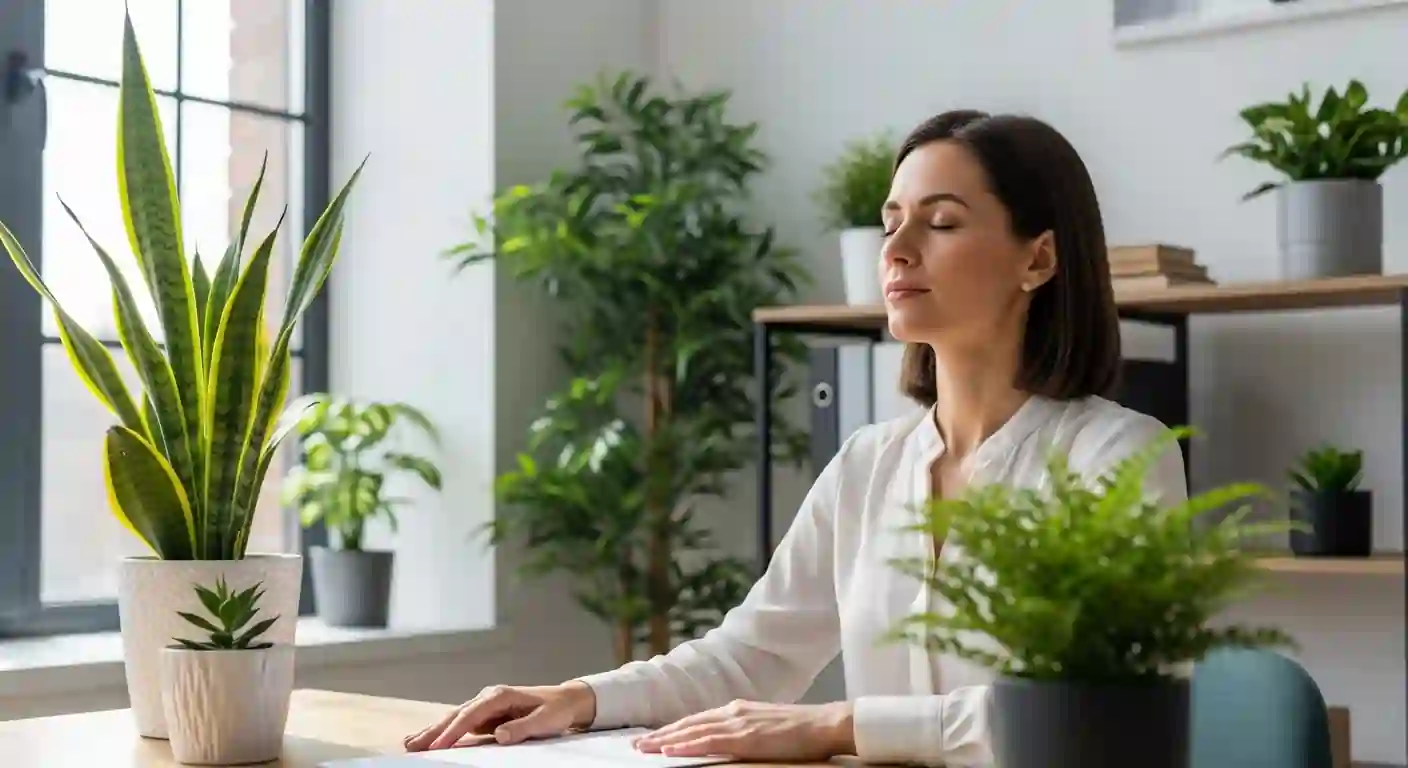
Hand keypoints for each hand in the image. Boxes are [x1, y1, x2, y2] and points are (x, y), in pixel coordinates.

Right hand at [403, 681, 596, 750]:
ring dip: (433, 731)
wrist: (564, 700)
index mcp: (500, 695)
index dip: (453, 732)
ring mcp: (485, 705)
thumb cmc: (555, 710)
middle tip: (411, 746)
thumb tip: (499, 735)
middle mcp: (488, 697)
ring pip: (454, 718)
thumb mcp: (544, 721)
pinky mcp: (485, 715)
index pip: (470, 715)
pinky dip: (444, 732)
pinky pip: (461, 725)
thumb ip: (522, 728)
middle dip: (433, 731)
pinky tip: (430, 741)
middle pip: (456, 715)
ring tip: (410, 743)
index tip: (437, 747)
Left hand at [632, 699, 854, 761]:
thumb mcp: (765, 726)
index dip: (673, 729)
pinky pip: (709, 741)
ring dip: (665, 740)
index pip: (697, 720)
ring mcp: (738, 723)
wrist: (825, 723)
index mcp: (737, 710)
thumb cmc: (801, 730)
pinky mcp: (746, 736)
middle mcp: (733, 712)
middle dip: (661, 734)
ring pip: (692, 731)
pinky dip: (687, 745)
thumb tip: (726, 742)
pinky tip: (671, 750)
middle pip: (688, 723)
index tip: (653, 738)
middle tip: (636, 745)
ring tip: (644, 748)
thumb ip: (743, 731)